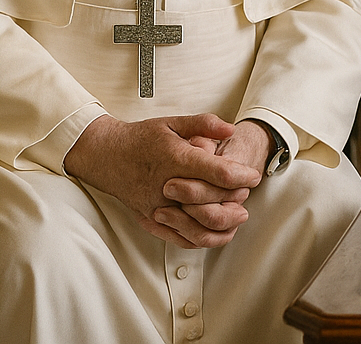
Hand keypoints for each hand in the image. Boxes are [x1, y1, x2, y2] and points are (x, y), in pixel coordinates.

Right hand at [64, 113, 261, 248]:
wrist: (107, 156)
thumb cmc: (141, 139)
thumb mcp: (173, 122)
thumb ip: (204, 124)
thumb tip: (231, 129)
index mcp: (175, 159)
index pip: (217, 172)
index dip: (241, 176)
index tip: (253, 176)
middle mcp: (166, 186)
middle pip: (211, 200)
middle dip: (235, 197)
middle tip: (247, 191)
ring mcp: (157, 207)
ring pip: (197, 226)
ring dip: (223, 223)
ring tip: (238, 215)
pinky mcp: (150, 220)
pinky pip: (179, 237)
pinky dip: (201, 238)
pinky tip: (216, 231)